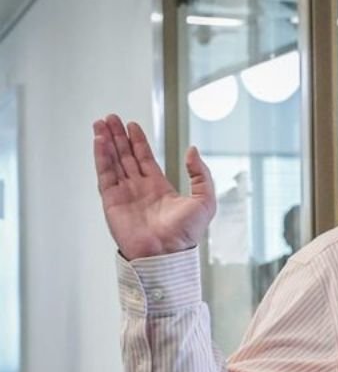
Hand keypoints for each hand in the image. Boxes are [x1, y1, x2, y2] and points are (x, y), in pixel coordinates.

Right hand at [93, 114, 215, 258]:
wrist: (166, 253)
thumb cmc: (186, 234)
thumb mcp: (205, 199)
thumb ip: (201, 173)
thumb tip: (193, 150)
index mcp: (160, 188)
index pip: (145, 159)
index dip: (138, 141)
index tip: (132, 125)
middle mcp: (140, 189)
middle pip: (126, 156)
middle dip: (119, 137)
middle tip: (112, 118)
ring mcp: (125, 194)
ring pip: (113, 162)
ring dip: (107, 142)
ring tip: (102, 124)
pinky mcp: (112, 201)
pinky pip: (105, 174)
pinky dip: (101, 156)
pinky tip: (99, 141)